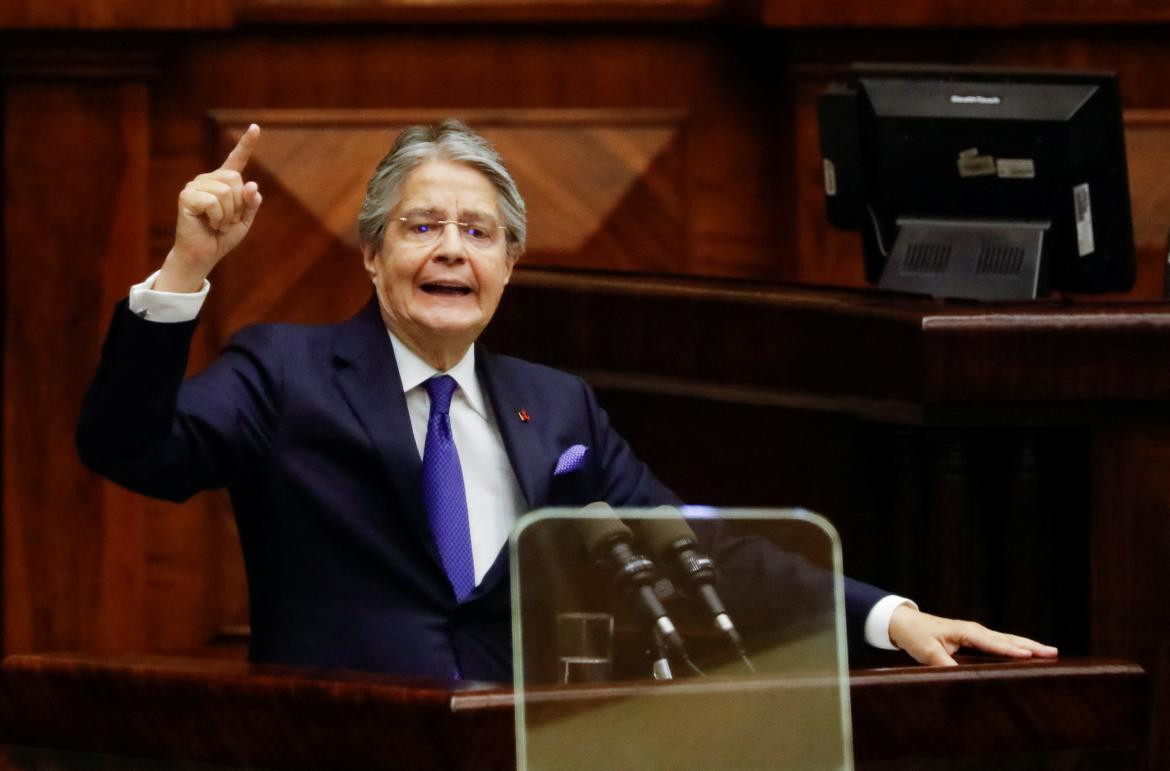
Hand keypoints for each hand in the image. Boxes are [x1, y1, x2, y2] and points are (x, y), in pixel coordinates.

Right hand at [157, 124, 262, 291]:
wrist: (203, 255)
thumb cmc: (222, 237)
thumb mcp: (244, 220)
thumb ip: (251, 203)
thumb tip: (252, 185)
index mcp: (223, 183)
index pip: (236, 160)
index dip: (246, 144)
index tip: (256, 127)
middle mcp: (208, 179)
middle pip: (236, 180)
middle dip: (238, 205)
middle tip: (226, 220)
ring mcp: (195, 186)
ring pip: (226, 191)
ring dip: (228, 214)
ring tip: (218, 223)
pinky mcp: (186, 196)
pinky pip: (214, 201)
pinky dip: (218, 217)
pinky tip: (210, 224)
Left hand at [888, 604, 1058, 666]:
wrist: (906, 623)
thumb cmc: (917, 636)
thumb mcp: (928, 652)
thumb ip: (944, 665)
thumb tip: (960, 678)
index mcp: (967, 632)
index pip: (993, 643)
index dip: (1011, 649)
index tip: (1029, 654)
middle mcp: (975, 630)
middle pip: (1007, 639)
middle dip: (1030, 645)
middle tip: (1053, 652)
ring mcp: (977, 633)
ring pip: (1007, 639)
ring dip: (1028, 645)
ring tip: (1050, 652)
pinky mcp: (975, 638)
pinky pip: (1000, 643)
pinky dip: (1016, 647)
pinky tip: (1028, 654)